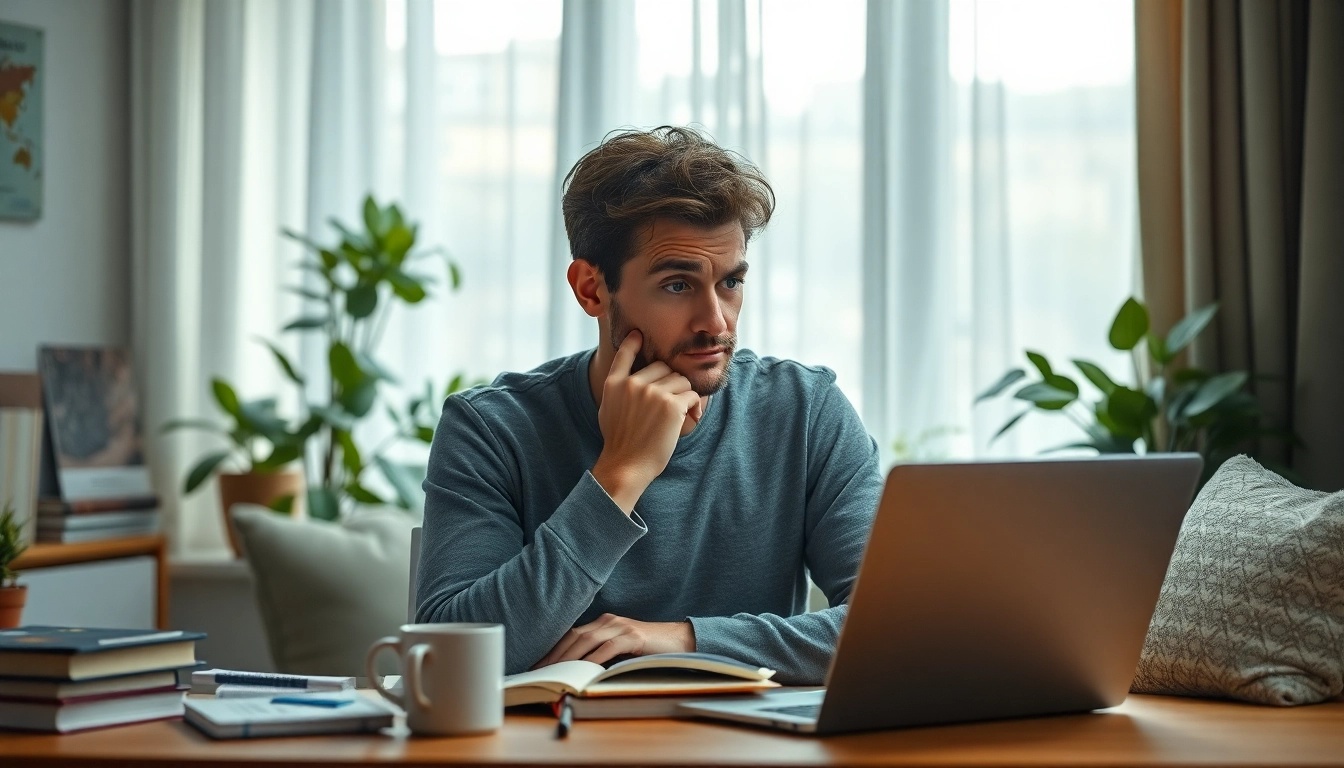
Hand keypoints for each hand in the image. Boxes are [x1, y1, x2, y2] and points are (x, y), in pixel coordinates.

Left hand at [534, 614, 694, 667]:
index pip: (571, 634)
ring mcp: (621, 627)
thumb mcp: (621, 651)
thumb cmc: (650, 649)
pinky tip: (583, 670)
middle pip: (574, 636)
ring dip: (568, 658)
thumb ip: (602, 655)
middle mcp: (609, 620)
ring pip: (587, 640)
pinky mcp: (633, 636)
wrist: (681, 641)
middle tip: (540, 671)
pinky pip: (608, 648)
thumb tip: (578, 673)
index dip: (553, 649)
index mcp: (603, 622)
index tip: (539, 664)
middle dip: (554, 654)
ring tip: (555, 672)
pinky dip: (593, 659)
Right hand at [590, 331, 701, 512]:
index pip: (624, 354)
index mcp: (614, 384)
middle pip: (664, 368)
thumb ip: (618, 390)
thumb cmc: (620, 442)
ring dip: (684, 395)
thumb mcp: (608, 410)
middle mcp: (633, 384)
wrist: (626, 465)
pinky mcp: (671, 405)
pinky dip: (694, 406)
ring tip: (678, 414)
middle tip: (670, 405)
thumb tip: (630, 378)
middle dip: (670, 383)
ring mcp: (652, 393)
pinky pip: (691, 395)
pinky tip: (689, 418)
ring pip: (680, 380)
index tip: (638, 334)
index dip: (633, 342)